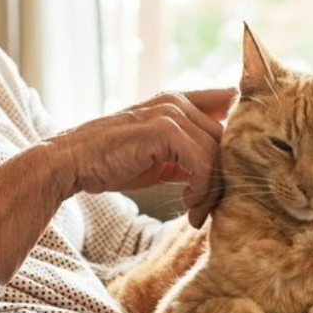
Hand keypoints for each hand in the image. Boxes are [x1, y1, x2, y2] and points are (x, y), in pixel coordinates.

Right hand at [46, 87, 235, 226]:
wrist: (72, 162)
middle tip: (206, 209)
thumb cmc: (112, 161)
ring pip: (217, 153)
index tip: (239, 167)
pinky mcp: (163, 131)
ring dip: (211, 190)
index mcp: (177, 101)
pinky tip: (187, 203)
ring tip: (195, 211)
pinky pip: (201, 162)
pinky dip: (200, 188)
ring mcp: (170, 113)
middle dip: (222, 178)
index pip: (228, 102)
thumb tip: (220, 173)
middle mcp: (177, 102)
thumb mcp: (160, 156)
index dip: (241, 130)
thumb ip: (189, 155)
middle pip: (227, 139)